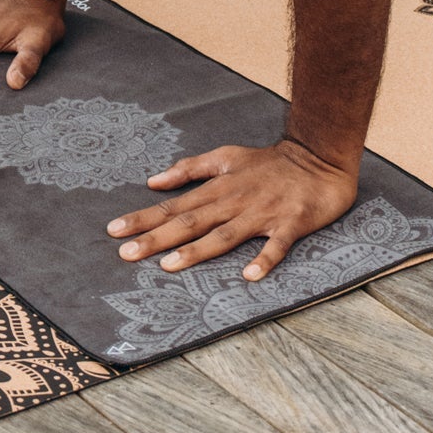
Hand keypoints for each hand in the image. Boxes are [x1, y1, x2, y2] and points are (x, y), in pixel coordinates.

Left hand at [107, 136, 360, 282]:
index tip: (114, 230)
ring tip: (169, 265)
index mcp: (218, 188)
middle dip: (156, 238)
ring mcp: (261, 214)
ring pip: (224, 235)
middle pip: (190, 222)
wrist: (319, 158)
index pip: (174, 206)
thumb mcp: (226, 157)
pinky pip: (276, 245)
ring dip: (197, 250)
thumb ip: (190, 168)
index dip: (144, 218)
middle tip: (125, 253)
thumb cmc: (269, 162)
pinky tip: (250, 275)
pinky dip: (264, 259)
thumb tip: (153, 180)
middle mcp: (234, 201)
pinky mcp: (290, 224)